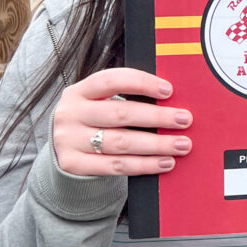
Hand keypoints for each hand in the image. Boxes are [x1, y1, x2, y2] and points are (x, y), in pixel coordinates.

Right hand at [52, 69, 192, 175]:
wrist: (62, 150)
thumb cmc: (93, 121)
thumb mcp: (100, 103)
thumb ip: (127, 98)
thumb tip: (171, 101)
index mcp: (80, 91)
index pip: (112, 80)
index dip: (142, 83)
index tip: (169, 90)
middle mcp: (71, 113)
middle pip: (120, 113)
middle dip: (157, 117)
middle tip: (185, 120)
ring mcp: (69, 140)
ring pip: (121, 142)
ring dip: (156, 144)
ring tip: (182, 145)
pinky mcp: (73, 164)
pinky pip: (116, 166)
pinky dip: (144, 165)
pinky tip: (165, 163)